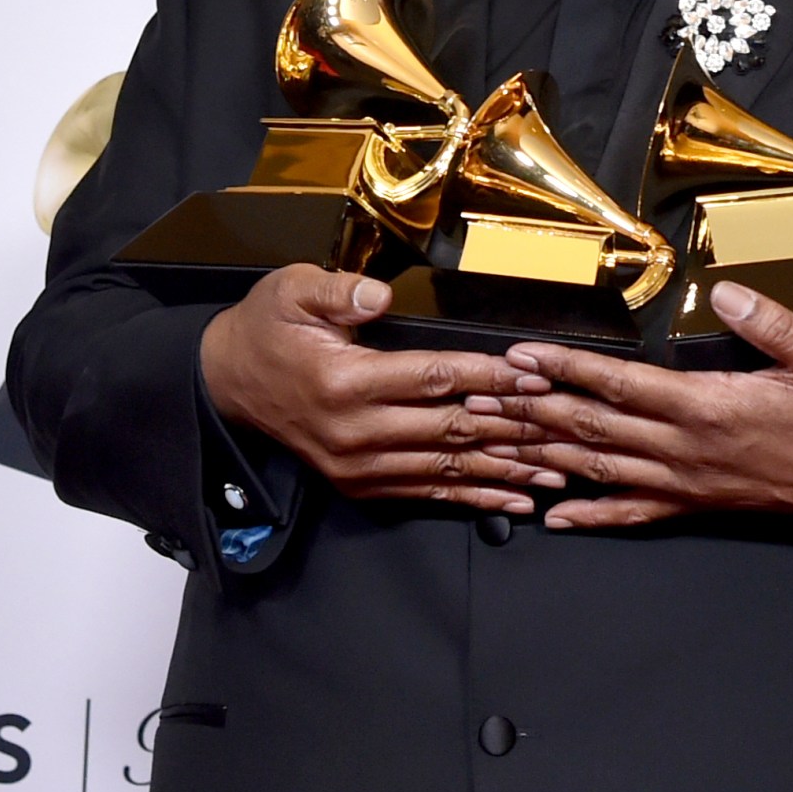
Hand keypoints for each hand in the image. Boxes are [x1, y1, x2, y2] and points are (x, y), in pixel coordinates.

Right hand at [200, 265, 562, 513]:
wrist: (226, 383)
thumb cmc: (266, 330)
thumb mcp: (289, 291)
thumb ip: (338, 291)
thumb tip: (378, 294)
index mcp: (346, 382)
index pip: (434, 378)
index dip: (489, 377)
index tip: (533, 374)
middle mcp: (356, 432)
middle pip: (452, 429)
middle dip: (514, 428)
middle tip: (566, 427)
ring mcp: (359, 466)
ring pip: (448, 469)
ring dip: (506, 471)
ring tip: (556, 470)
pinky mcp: (361, 485)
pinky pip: (427, 494)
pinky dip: (475, 498)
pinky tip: (514, 500)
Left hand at [468, 281, 792, 530]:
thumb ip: (770, 321)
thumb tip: (725, 288)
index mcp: (711, 407)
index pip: (620, 386)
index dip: (565, 370)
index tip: (519, 355)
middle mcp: (688, 451)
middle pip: (592, 430)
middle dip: (530, 413)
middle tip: (476, 401)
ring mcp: (691, 484)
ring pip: (600, 470)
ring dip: (542, 457)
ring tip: (494, 446)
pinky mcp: (701, 505)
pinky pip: (635, 514)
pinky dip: (590, 515)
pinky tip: (553, 518)